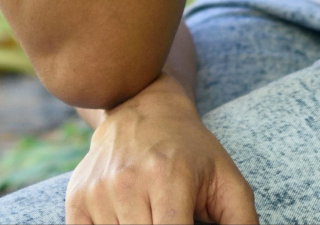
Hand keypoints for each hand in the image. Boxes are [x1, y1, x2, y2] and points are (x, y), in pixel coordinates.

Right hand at [66, 74, 255, 224]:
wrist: (142, 106)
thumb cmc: (192, 151)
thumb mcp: (228, 181)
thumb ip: (242, 224)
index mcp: (168, 178)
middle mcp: (127, 182)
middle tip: (173, 218)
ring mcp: (98, 190)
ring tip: (151, 214)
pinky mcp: (77, 197)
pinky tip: (126, 220)